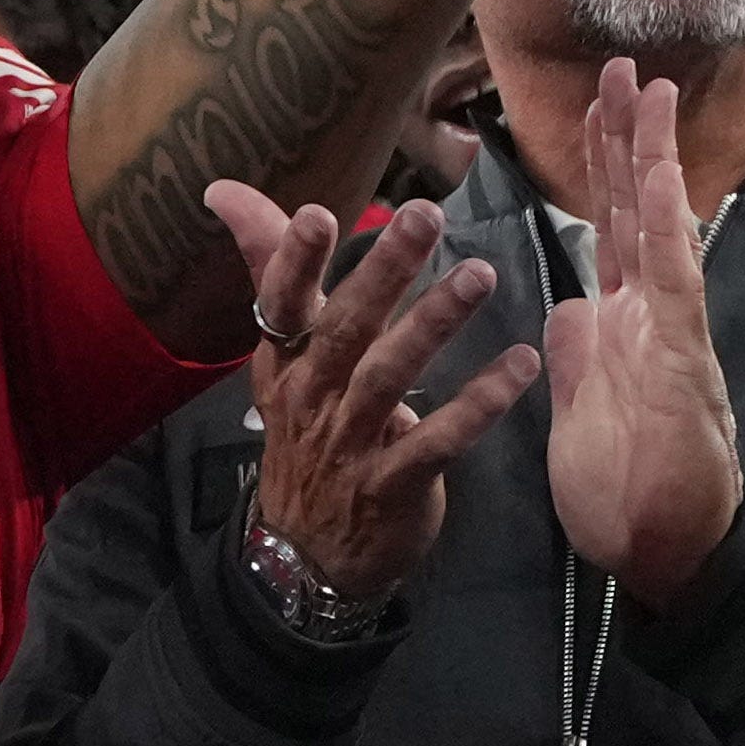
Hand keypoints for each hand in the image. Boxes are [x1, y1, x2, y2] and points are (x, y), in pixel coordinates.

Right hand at [202, 180, 526, 604]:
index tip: (316, 214)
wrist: (304, 555)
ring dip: (434, 324)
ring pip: (390, 377)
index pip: (281, 304)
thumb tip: (224, 190)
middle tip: (424, 216)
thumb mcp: (281, 357)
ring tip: (480, 275)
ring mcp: (351, 443)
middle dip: (384, 270)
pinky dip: (478, 403)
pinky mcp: (393, 485)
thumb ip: (272, 269)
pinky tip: (519, 365)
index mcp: (285, 362)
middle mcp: (313, 397)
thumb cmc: (305, 434)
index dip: (294, 261)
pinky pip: (438, 440)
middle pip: (345, 328)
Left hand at [535, 61, 744, 607]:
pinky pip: (671, 283)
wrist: (667, 556)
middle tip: (622, 66)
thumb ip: (575, 360)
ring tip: (646, 89)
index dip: (604, 168)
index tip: (601, 106)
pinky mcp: (680, 363)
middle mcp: (650, 317)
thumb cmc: (630, 497)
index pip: (610, 229)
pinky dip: (664, 227)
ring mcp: (669, 333)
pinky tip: (657, 174)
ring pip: (657, 230)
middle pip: (632, 210)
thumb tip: (566, 313)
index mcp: (622, 327)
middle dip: (626, 137)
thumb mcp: (577, 417)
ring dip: (649, 158)